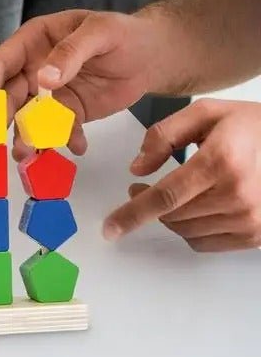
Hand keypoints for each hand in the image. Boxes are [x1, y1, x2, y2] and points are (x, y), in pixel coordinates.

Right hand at [0, 10, 159, 157]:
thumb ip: (71, 52)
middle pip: (9, 95)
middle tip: (0, 136)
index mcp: (33, 41)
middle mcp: (34, 68)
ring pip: (29, 117)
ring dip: (28, 136)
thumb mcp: (100, 32)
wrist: (152, 55)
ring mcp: (50, 93)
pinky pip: (60, 129)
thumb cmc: (123, 33)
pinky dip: (66, 139)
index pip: (1, 61)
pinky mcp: (69, 112)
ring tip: (31, 155)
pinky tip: (78, 145)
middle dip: (3, 118)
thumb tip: (44, 78)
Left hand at [103, 99, 260, 251]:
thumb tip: (136, 169)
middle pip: (173, 216)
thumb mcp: (204, 113)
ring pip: (186, 232)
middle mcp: (238, 195)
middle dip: (146, 206)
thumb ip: (163, 135)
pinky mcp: (257, 234)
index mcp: (220, 161)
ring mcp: (251, 219)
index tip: (110, 228)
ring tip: (172, 193)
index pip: (166, 196)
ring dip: (168, 217)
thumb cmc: (248, 125)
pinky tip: (192, 208)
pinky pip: (206, 243)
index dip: (133, 214)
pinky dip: (189, 229)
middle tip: (139, 188)